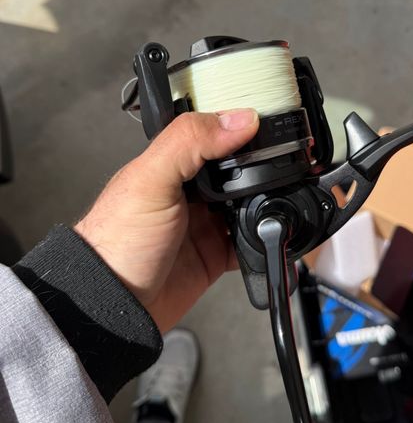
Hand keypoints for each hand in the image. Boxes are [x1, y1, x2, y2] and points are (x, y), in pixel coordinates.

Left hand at [75, 109, 258, 331]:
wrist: (116, 303)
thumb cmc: (117, 240)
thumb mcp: (151, 179)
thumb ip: (190, 142)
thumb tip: (240, 119)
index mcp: (173, 163)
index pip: (214, 134)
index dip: (240, 127)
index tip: (271, 124)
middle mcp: (191, 191)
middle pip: (237, 171)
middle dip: (261, 169)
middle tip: (286, 165)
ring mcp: (205, 223)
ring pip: (248, 206)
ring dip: (265, 205)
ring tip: (280, 201)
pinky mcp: (215, 254)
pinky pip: (249, 244)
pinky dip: (263, 242)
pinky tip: (269, 236)